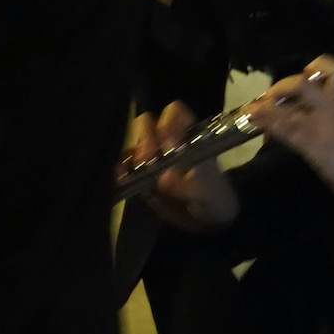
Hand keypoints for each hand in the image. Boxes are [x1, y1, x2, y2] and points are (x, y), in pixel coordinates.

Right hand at [124, 101, 239, 229]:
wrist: (206, 220)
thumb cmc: (213, 196)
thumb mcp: (207, 190)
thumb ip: (190, 183)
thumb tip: (164, 177)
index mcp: (189, 134)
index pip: (176, 112)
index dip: (169, 122)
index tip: (168, 144)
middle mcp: (167, 139)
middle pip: (147, 122)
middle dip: (145, 138)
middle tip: (148, 160)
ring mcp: (152, 156)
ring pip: (132, 142)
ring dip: (131, 153)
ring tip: (135, 170)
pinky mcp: (140, 175)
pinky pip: (124, 166)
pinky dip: (120, 169)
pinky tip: (122, 178)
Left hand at [243, 55, 333, 194]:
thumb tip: (331, 118)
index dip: (322, 66)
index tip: (311, 69)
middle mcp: (331, 106)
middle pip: (304, 85)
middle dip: (285, 86)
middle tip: (276, 94)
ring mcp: (317, 122)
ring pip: (287, 107)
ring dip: (267, 105)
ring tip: (252, 107)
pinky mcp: (306, 141)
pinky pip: (283, 128)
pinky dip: (265, 122)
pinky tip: (252, 118)